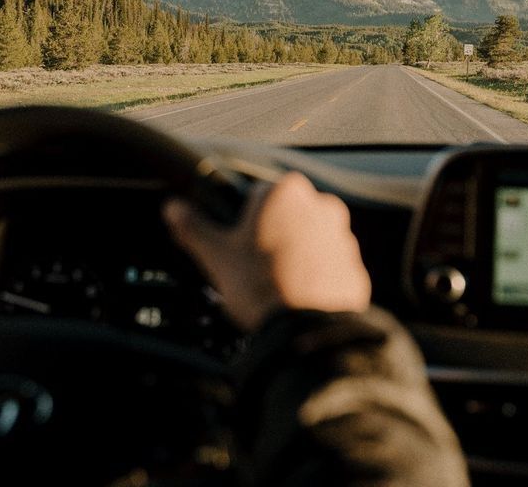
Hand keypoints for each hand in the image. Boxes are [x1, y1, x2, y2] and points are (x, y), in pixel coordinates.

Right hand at [163, 172, 370, 330]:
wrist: (306, 334)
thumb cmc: (260, 286)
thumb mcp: (217, 256)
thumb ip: (193, 227)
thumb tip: (173, 208)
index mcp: (286, 192)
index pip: (257, 196)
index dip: (243, 222)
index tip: (239, 245)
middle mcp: (321, 206)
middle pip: (285, 217)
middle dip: (272, 237)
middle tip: (255, 268)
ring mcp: (342, 238)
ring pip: (308, 241)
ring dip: (295, 256)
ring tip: (276, 287)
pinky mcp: (354, 267)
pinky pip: (329, 267)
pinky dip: (315, 279)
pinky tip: (297, 298)